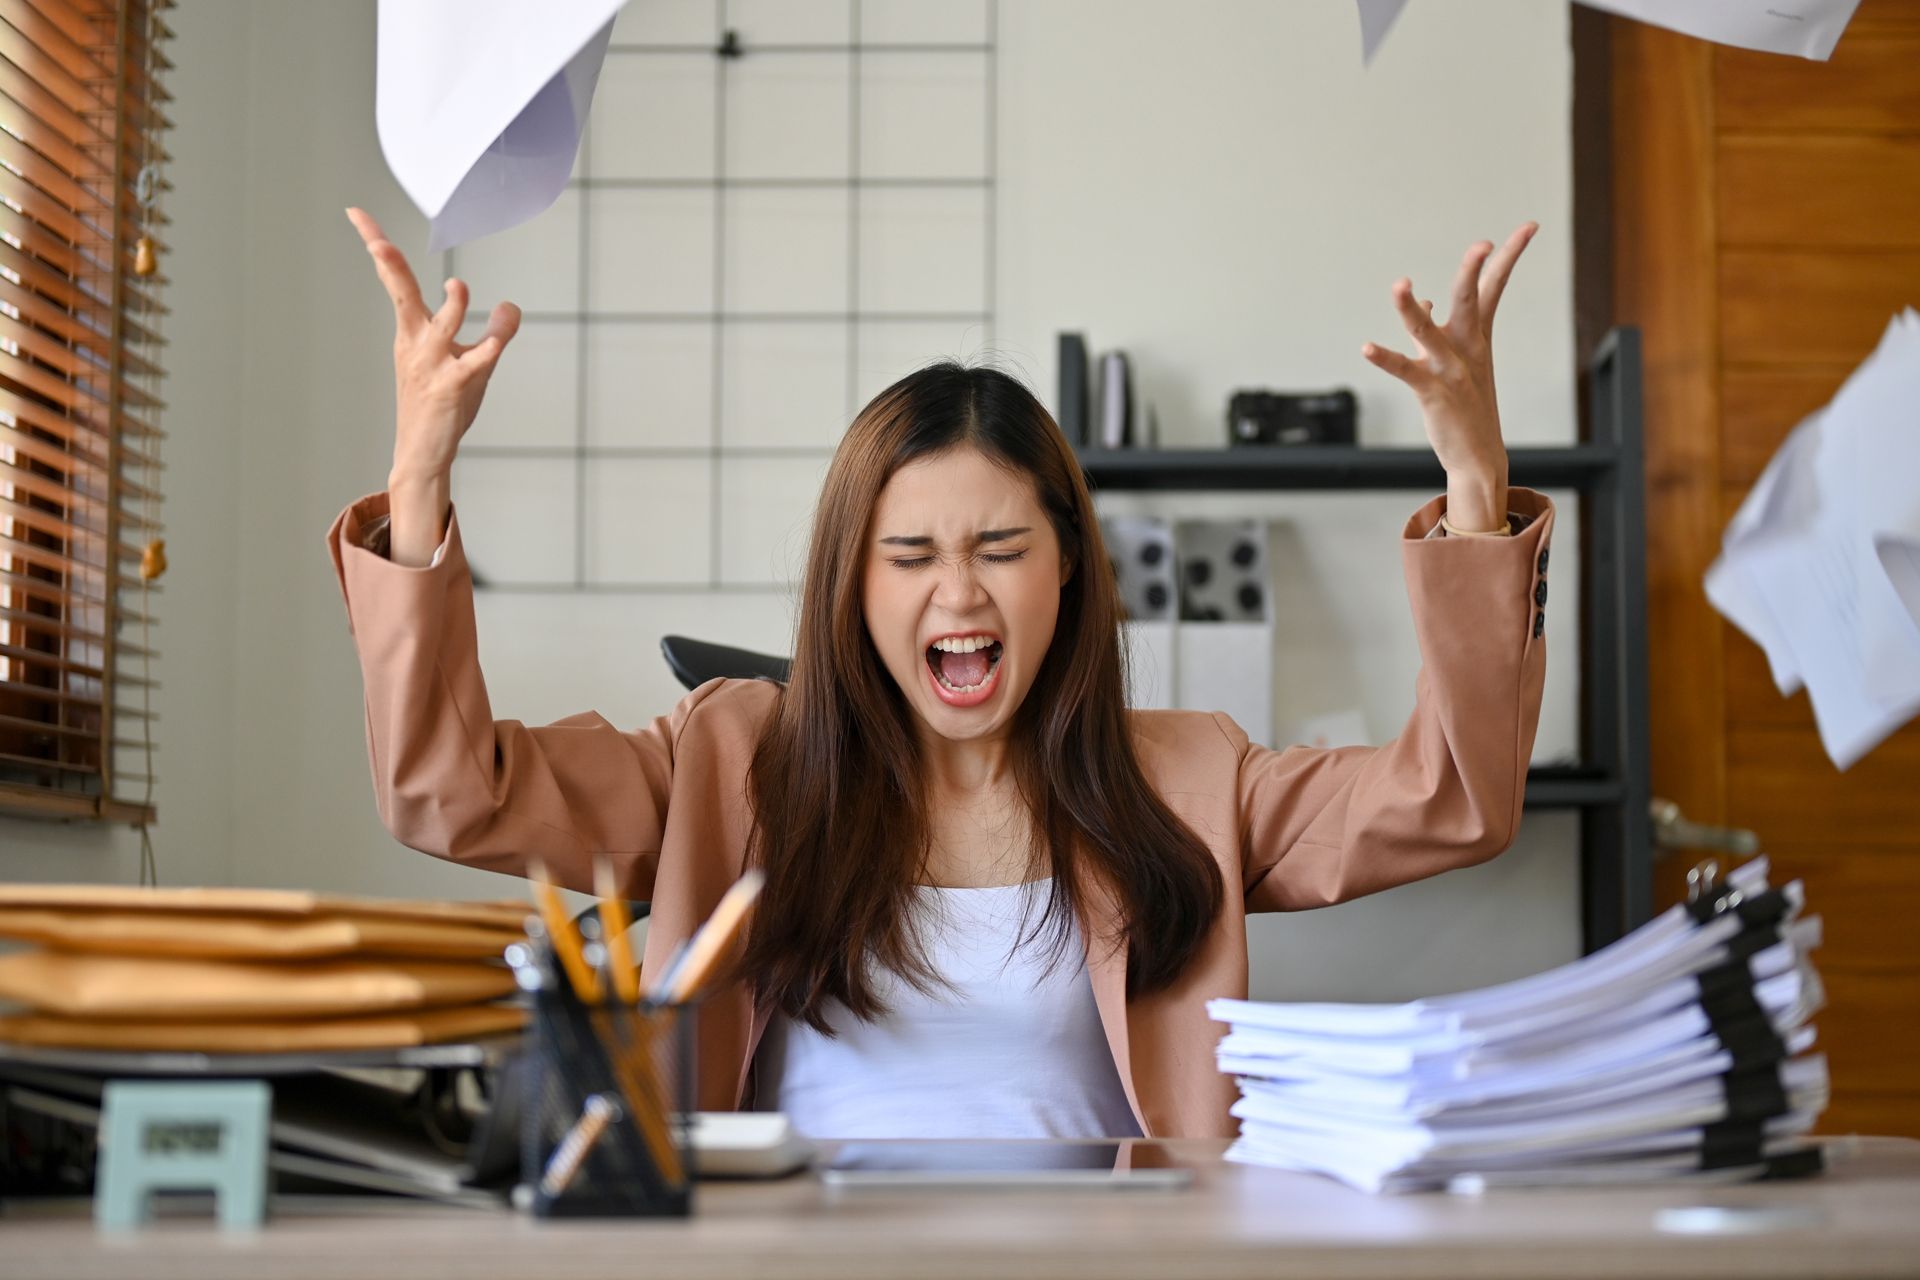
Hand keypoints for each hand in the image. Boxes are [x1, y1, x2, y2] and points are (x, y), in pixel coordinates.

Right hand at [345, 206, 520, 480]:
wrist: (423, 452)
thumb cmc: (440, 403)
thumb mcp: (462, 361)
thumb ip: (488, 331)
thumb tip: (509, 305)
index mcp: (411, 332)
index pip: (391, 279)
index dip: (376, 242)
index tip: (356, 212)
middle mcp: (417, 343)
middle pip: (401, 294)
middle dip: (389, 265)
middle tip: (375, 242)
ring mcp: (434, 364)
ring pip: (443, 325)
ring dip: (453, 305)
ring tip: (458, 287)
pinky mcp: (454, 385)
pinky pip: (478, 358)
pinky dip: (493, 340)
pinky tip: (503, 328)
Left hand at [1361, 222, 1536, 526]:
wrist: (1477, 456)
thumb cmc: (1467, 405)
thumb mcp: (1459, 361)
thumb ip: (1439, 327)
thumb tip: (1427, 301)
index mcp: (1478, 337)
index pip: (1495, 287)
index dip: (1509, 256)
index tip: (1528, 226)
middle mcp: (1468, 348)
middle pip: (1470, 300)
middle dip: (1473, 271)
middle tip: (1481, 245)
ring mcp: (1450, 370)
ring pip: (1428, 331)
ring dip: (1412, 309)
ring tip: (1400, 285)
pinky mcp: (1432, 392)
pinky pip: (1405, 370)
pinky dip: (1385, 358)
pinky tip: (1367, 347)